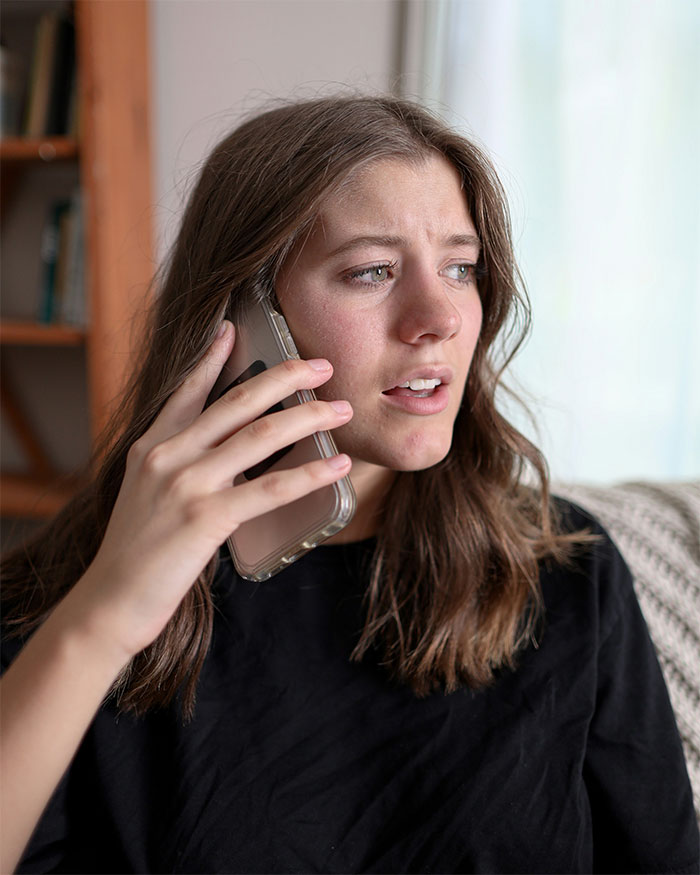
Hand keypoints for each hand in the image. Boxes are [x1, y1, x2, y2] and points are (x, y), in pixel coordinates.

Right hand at [69, 321, 352, 660]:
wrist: (109, 601)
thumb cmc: (133, 554)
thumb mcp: (146, 494)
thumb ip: (179, 466)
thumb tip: (227, 454)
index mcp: (151, 447)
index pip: (187, 390)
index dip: (213, 357)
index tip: (234, 328)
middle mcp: (167, 455)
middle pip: (237, 402)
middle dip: (285, 377)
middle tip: (322, 366)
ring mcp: (185, 484)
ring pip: (260, 436)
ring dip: (309, 418)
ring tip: (341, 411)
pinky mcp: (205, 518)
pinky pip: (270, 488)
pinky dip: (310, 474)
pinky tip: (336, 466)